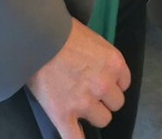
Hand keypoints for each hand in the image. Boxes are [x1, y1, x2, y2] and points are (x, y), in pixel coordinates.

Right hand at [27, 17, 129, 138]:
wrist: (36, 40)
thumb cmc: (62, 33)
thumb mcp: (93, 39)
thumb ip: (101, 59)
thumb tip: (98, 67)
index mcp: (114, 64)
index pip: (124, 84)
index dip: (112, 83)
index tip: (102, 81)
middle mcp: (104, 85)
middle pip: (116, 104)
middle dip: (105, 99)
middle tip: (89, 92)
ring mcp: (84, 102)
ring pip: (102, 120)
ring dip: (93, 115)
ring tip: (79, 105)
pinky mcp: (63, 114)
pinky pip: (75, 138)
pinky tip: (75, 136)